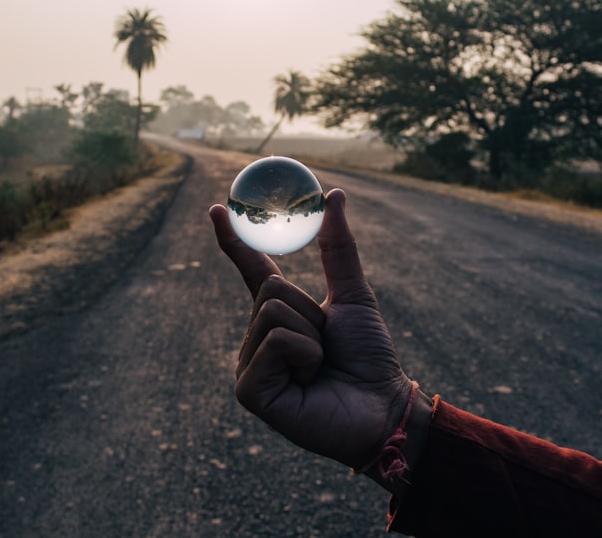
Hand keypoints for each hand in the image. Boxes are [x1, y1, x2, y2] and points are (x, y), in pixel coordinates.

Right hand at [209, 188, 413, 470]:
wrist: (382, 407)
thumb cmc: (369, 357)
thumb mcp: (353, 295)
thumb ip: (339, 248)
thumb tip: (334, 194)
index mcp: (278, 315)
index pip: (251, 270)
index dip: (233, 240)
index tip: (218, 209)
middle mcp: (257, 338)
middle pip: (271, 289)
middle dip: (311, 311)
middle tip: (326, 344)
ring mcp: (249, 365)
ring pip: (273, 313)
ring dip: (312, 336)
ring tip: (320, 365)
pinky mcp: (249, 390)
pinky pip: (276, 342)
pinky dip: (305, 355)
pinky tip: (309, 382)